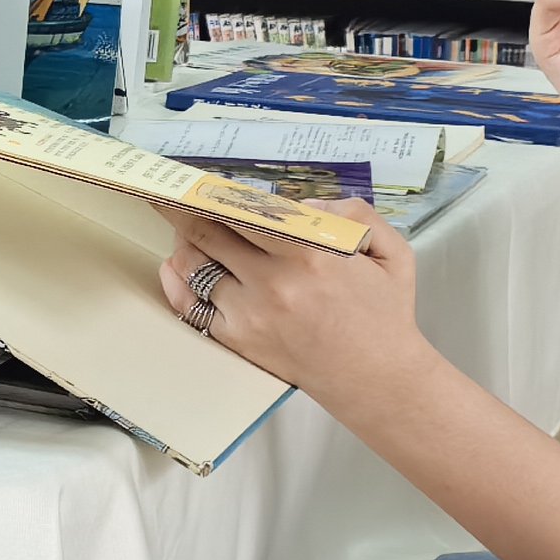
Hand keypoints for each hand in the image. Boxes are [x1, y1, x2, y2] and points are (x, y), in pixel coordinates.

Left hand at [165, 206, 429, 409]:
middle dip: (182, 207)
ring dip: (181, 241)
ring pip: (193, 265)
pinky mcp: (237, 339)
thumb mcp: (390, 252)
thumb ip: (355, 213)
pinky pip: (191, 305)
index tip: (198, 180)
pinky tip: (175, 266)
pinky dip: (177, 281)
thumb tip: (305, 204)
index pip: (244, 209)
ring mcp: (250, 312)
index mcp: (311, 252)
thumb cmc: (384, 315)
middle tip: (168, 193)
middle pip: (207, 231)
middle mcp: (274, 281)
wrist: (376, 379)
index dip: (214, 191)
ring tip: (181, 227)